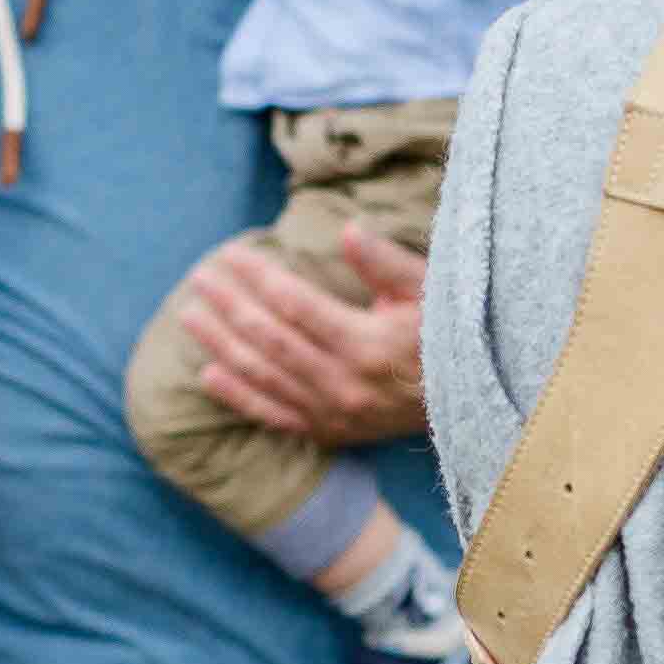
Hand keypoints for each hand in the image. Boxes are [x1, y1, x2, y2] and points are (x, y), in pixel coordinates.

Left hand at [177, 226, 429, 446]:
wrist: (472, 402)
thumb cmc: (448, 334)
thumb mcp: (428, 291)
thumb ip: (385, 263)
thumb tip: (347, 230)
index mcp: (367, 345)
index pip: (295, 305)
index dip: (258, 277)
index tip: (231, 255)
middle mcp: (343, 384)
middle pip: (270, 339)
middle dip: (230, 305)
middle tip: (199, 277)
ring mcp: (333, 413)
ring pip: (264, 376)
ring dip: (222, 345)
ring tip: (190, 316)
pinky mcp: (330, 433)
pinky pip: (274, 415)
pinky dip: (239, 396)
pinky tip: (209, 374)